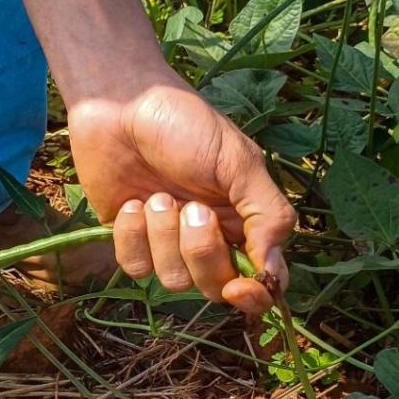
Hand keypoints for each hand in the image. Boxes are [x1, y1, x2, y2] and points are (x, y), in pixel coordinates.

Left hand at [69, 81, 294, 312]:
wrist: (122, 103)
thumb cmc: (186, 123)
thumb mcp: (239, 162)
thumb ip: (267, 214)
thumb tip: (276, 270)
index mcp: (244, 221)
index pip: (262, 279)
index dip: (254, 295)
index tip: (239, 288)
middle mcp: (208, 238)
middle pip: (215, 286)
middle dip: (202, 252)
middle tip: (192, 208)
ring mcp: (167, 242)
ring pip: (174, 280)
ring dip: (165, 236)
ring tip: (157, 195)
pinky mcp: (130, 239)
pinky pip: (136, 267)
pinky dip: (134, 235)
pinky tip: (133, 203)